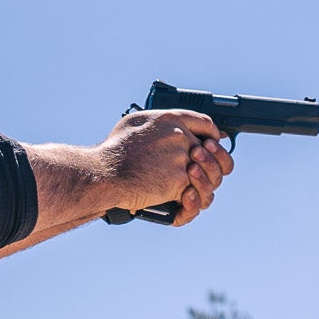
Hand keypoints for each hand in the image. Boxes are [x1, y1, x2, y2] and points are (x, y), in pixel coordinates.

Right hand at [99, 108, 235, 226]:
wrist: (106, 173)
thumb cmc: (115, 150)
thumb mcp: (136, 122)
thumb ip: (161, 122)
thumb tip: (177, 126)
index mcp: (170, 119)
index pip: (205, 123)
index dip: (212, 134)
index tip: (211, 142)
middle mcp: (180, 135)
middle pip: (211, 150)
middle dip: (210, 161)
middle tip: (202, 169)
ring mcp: (181, 158)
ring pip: (206, 172)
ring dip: (202, 181)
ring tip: (191, 187)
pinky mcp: (180, 180)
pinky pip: (194, 190)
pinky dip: (189, 197)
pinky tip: (182, 199)